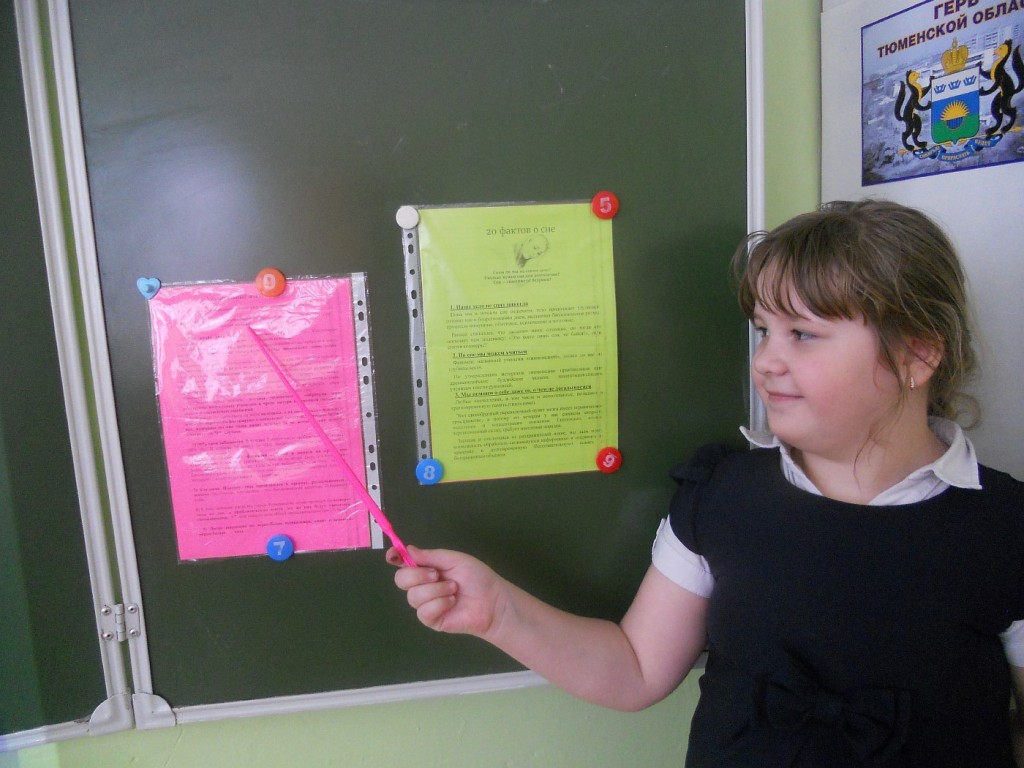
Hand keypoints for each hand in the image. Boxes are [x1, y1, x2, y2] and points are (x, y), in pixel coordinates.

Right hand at [387, 546, 505, 637]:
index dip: (395, 557)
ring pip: (413, 596)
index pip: (403, 563)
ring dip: (435, 590)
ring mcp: (426, 604)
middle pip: (401, 580)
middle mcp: (423, 585)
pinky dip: (439, 604)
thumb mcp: (454, 560)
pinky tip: (453, 602)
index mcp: (427, 568)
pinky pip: (423, 611)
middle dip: (417, 575)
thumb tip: (406, 549)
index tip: (393, 556)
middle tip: (436, 574)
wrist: (492, 601)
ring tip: (454, 589)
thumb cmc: (477, 578)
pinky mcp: (431, 620)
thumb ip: (429, 556)